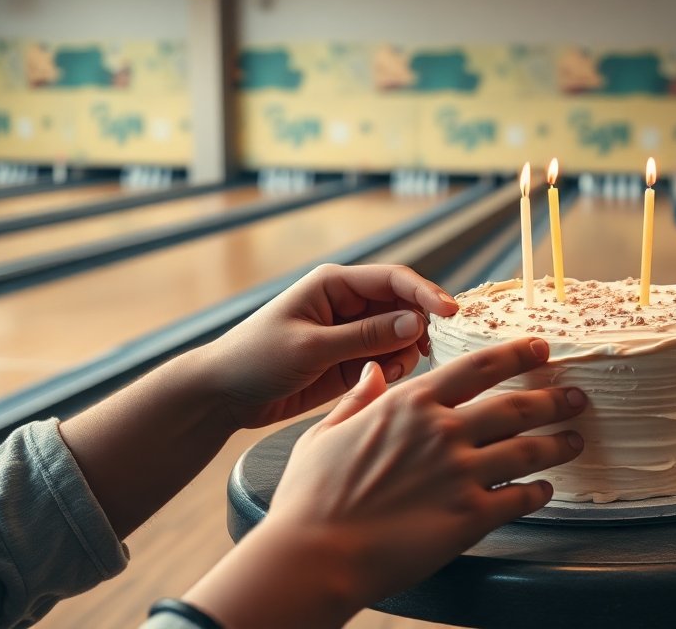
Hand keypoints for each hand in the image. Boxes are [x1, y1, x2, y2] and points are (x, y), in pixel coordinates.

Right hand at [183, 337, 586, 627]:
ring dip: (558, 444)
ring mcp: (461, 473)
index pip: (478, 367)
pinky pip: (520, 500)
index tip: (541, 349)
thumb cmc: (311, 499)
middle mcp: (443, 431)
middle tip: (576, 396)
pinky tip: (545, 492)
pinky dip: (538, 494)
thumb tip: (374, 373)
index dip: (516, 354)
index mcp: (410, 404)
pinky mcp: (470, 516)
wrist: (314, 555)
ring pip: (528, 450)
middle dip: (554, 399)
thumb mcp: (324, 434)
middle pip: (516, 406)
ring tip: (575, 440)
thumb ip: (358, 399)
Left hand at [199, 263, 458, 429]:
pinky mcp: (351, 360)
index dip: (427, 294)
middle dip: (418, 330)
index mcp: (335, 284)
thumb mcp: (311, 348)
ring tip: (384, 374)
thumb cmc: (255, 360)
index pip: (394, 280)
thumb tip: (415, 323)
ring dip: (404, 354)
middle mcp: (349, 303)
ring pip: (402, 336)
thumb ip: (365, 336)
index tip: (452, 314)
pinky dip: (392, 370)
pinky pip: (388, 359)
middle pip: (405, 306)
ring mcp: (352, 333)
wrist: (222, 396)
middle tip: (421, 356)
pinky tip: (376, 382)